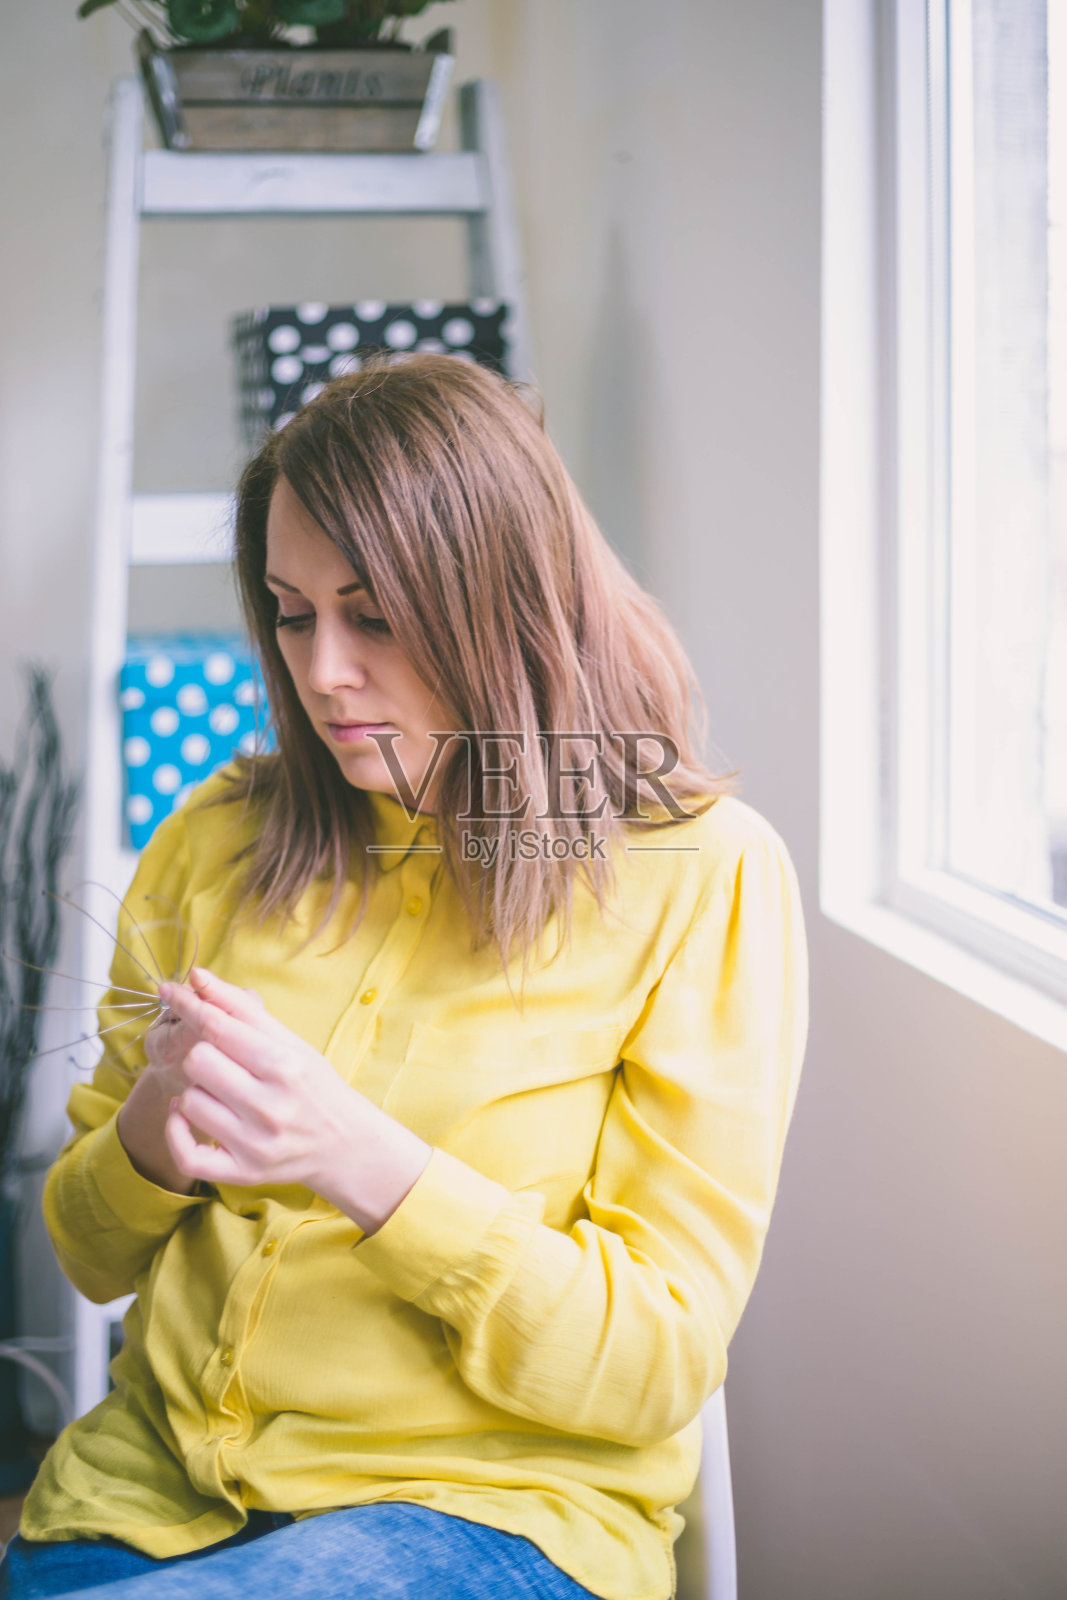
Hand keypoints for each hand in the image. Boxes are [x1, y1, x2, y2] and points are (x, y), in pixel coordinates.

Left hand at [158, 967, 432, 1233]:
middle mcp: (270, 1105)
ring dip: (195, 1090)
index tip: (169, 990)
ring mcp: (254, 1144)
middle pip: (197, 1061)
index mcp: (284, 1065)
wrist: (343, 1142)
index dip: (187, 1003)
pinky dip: (177, 1131)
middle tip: (218, 1059)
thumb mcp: (288, 1040)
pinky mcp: (242, 1173)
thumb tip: (196, 976)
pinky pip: (187, 1154)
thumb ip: (240, 1007)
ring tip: (217, 1090)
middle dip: (201, 1052)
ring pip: (189, 1101)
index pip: (218, 1026)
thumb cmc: (312, 1083)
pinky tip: (186, 1115)